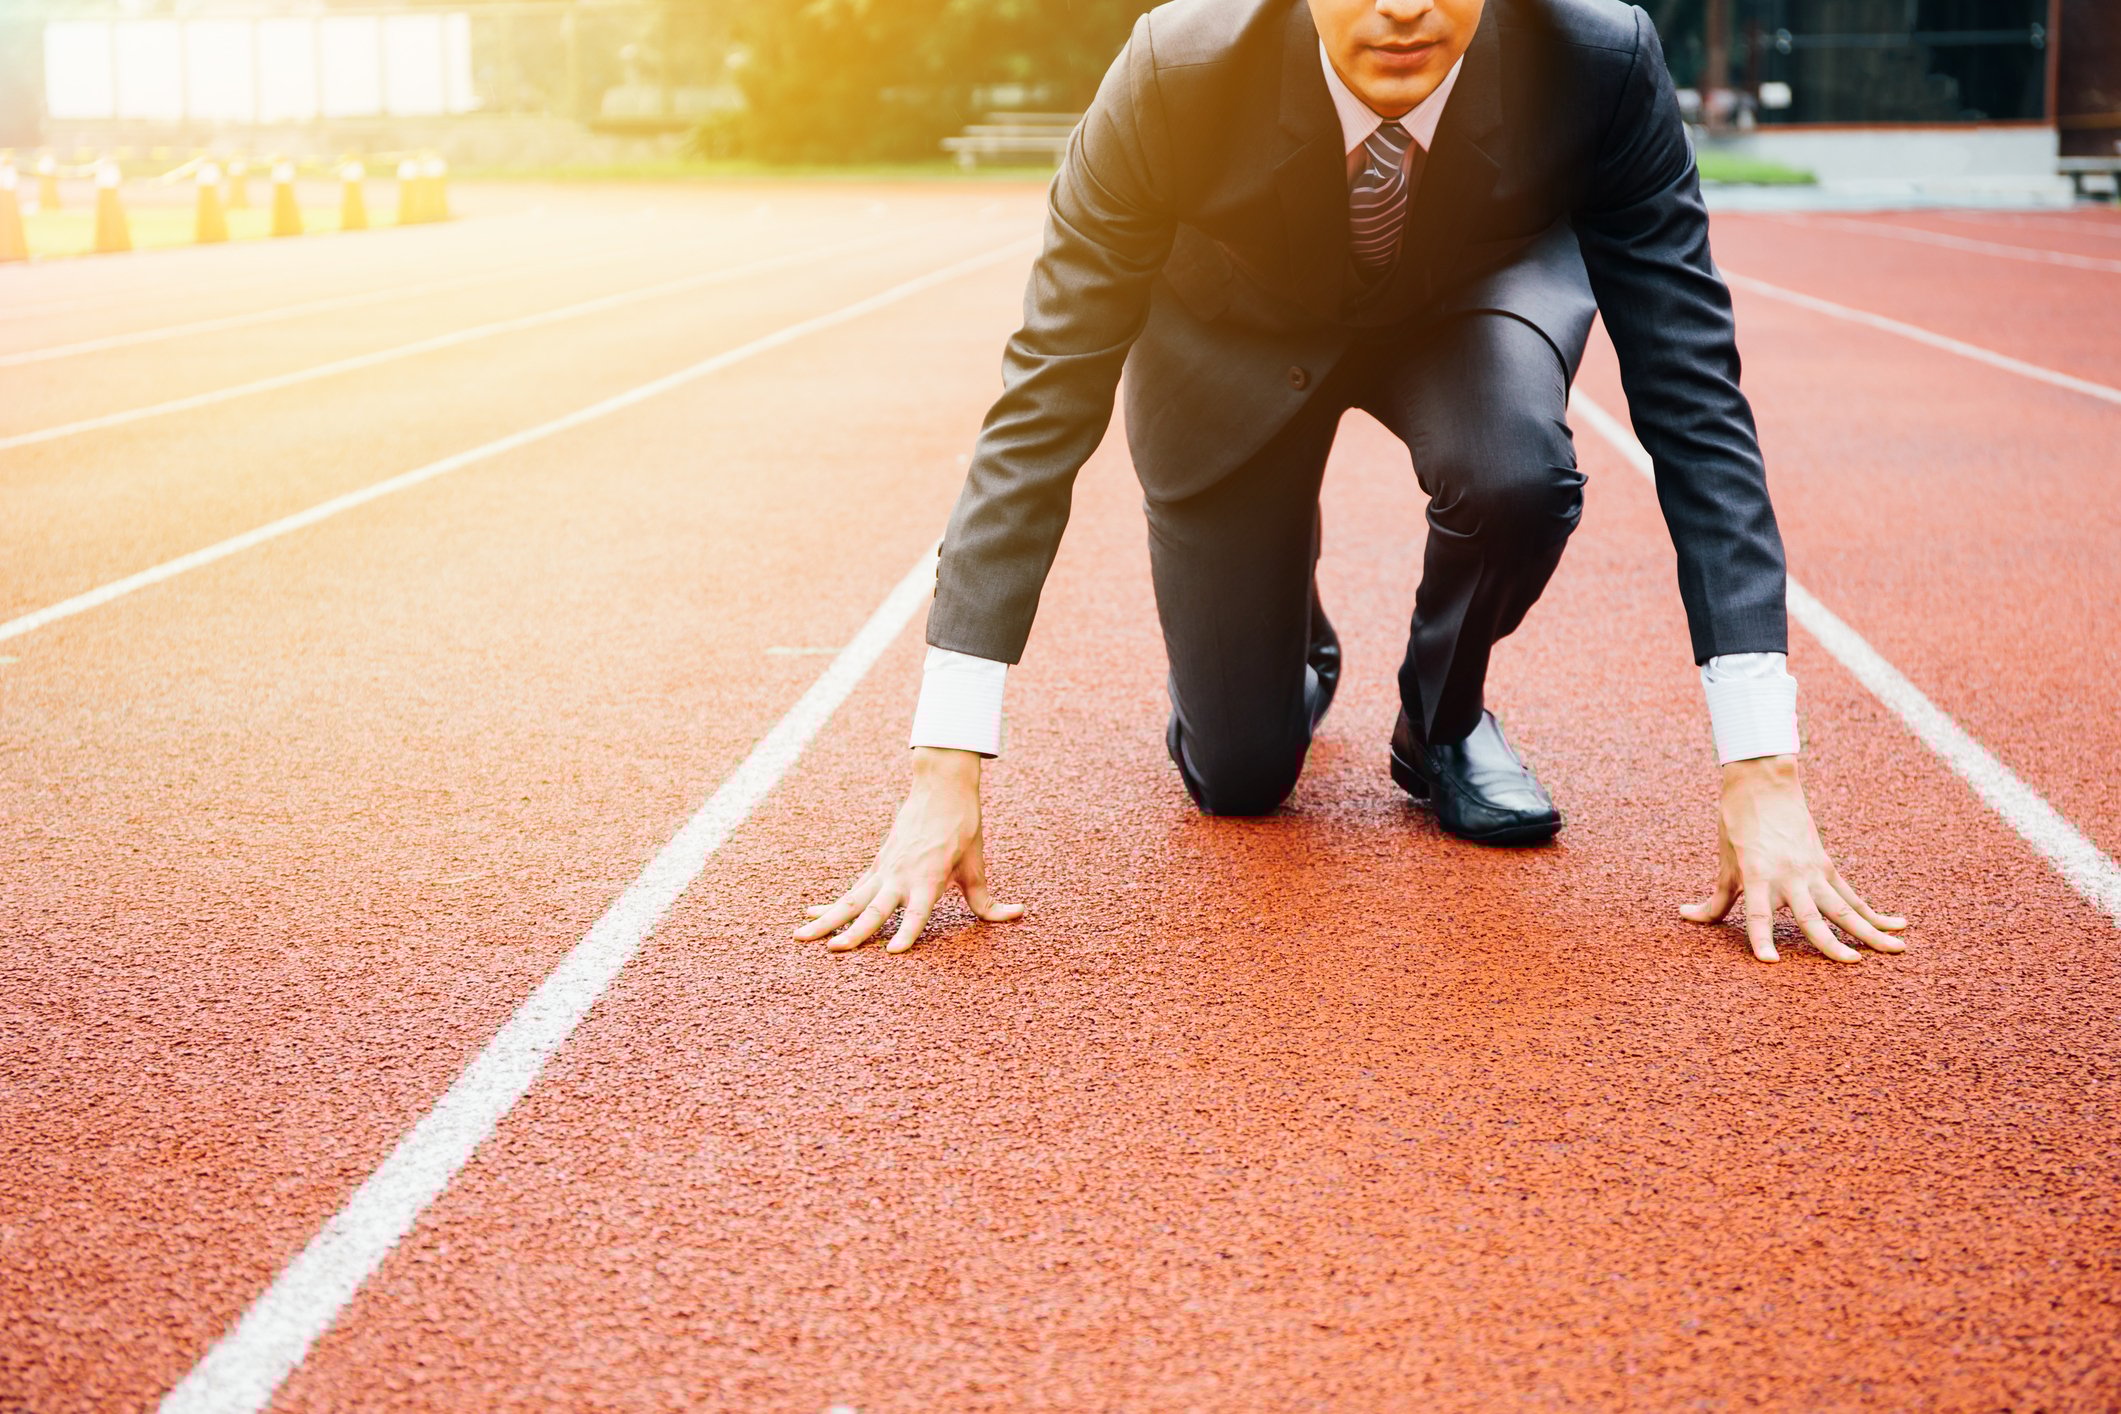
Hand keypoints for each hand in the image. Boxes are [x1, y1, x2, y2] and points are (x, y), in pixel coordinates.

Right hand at [795, 746, 1024, 954]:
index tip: (895, 952)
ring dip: (826, 920)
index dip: (908, 932)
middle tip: (835, 950)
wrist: (940, 787)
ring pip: (851, 901)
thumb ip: (988, 900)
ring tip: (800, 938)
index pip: (919, 911)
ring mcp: (885, 871)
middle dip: (854, 931)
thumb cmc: (962, 828)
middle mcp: (903, 876)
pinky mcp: (876, 867)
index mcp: (930, 877)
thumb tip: (1017, 914)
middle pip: (875, 909)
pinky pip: (850, 892)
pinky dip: (830, 905)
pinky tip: (810, 917)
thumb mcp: (977, 864)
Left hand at [1681, 755, 1907, 962]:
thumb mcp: (1725, 863)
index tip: (1769, 961)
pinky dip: (1874, 912)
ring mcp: (1812, 872)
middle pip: (1814, 916)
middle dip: (1832, 943)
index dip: (1762, 938)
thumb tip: (1686, 916)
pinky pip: (1852, 896)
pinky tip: (1896, 925)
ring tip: (1896, 950)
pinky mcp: (1826, 867)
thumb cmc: (1737, 825)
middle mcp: (1789, 877)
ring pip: (1845, 908)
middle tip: (1852, 964)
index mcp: (1758, 876)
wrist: (1764, 784)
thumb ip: (1715, 900)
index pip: (1759, 914)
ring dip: (1870, 931)